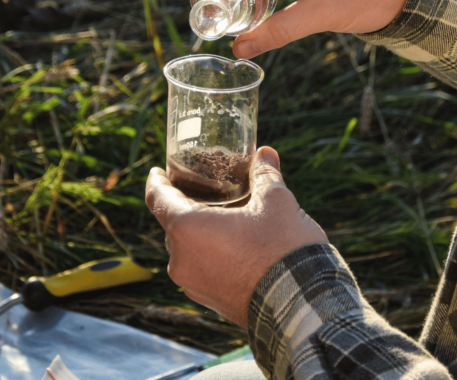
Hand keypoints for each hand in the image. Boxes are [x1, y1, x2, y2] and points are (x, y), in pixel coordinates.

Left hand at [145, 147, 328, 326]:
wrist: (299, 304)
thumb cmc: (282, 249)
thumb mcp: (276, 201)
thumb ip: (265, 174)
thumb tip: (264, 153)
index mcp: (186, 228)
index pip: (158, 198)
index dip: (157, 181)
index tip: (158, 172)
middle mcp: (180, 259)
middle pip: (173, 223)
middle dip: (188, 205)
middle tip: (207, 189)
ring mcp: (192, 284)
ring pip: (187, 248)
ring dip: (201, 232)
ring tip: (227, 218)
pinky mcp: (208, 301)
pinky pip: (200, 268)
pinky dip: (210, 254)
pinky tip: (236, 246)